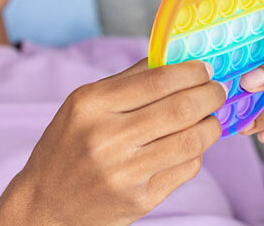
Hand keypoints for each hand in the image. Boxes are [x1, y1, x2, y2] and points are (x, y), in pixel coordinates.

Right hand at [0, 59, 227, 225]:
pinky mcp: (140, 200)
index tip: (205, 69)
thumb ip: (127, 81)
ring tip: (211, 118)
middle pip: (181, 108)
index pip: (158, 80)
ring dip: (211, 125)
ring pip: (191, 141)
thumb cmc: (67, 148)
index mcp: (91, 105)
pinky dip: (197, 153)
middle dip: (210, 95)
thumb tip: (174, 58)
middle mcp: (106, 138)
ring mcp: (124, 173)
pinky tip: (191, 146)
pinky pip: (186, 169)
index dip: (191, 72)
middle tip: (218, 90)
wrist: (45, 205)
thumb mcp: (82, 106)